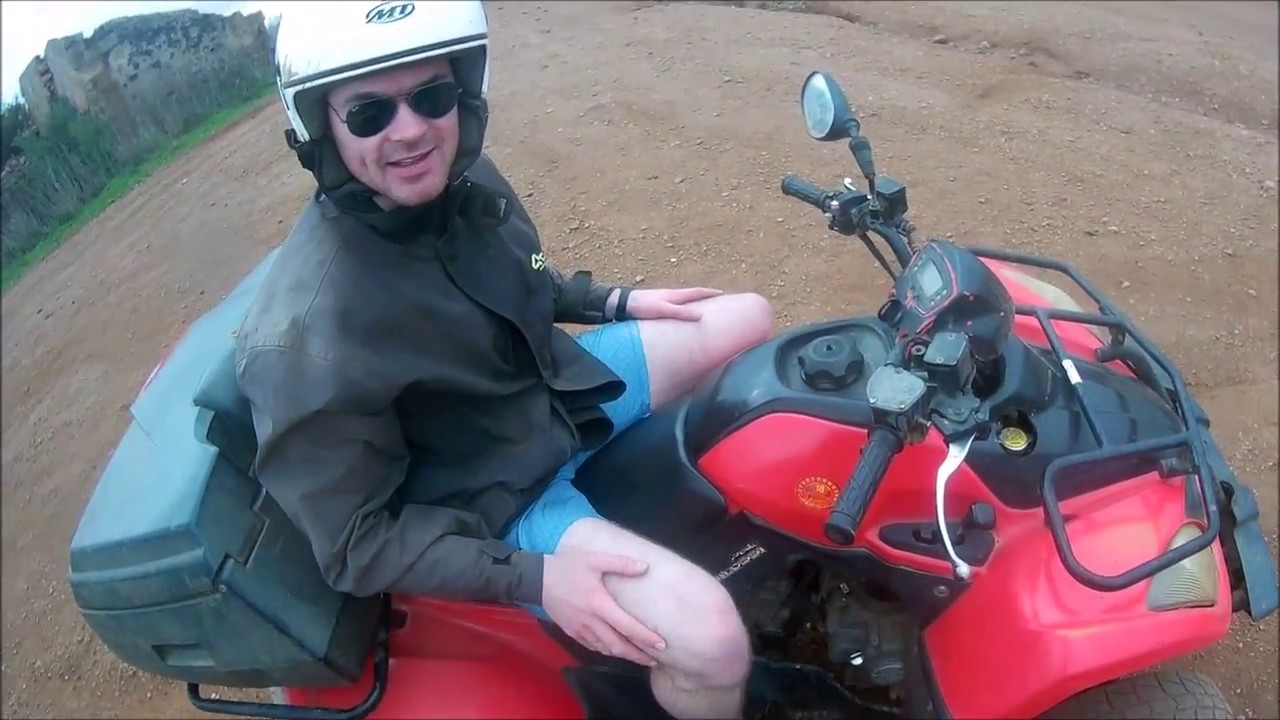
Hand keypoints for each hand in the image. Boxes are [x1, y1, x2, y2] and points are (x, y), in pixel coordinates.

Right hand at [542, 552, 666, 665]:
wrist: (536, 579)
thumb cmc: (567, 567)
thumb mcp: (594, 560)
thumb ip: (621, 563)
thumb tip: (645, 567)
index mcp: (600, 605)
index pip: (628, 627)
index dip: (645, 638)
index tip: (661, 646)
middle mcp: (591, 622)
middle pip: (618, 646)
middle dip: (638, 655)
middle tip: (654, 660)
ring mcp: (580, 630)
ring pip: (605, 649)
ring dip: (623, 655)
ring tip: (639, 658)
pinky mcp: (572, 632)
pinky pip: (592, 646)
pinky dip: (606, 651)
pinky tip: (614, 650)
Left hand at [622, 287, 721, 321]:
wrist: (623, 303)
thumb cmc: (643, 306)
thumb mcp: (664, 310)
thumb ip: (681, 313)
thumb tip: (701, 316)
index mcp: (676, 295)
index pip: (697, 292)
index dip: (710, 293)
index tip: (723, 293)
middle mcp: (672, 295)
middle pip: (693, 295)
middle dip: (705, 296)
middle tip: (717, 299)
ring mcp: (664, 299)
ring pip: (684, 300)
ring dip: (695, 302)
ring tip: (703, 307)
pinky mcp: (658, 306)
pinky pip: (676, 306)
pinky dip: (684, 308)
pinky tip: (681, 314)